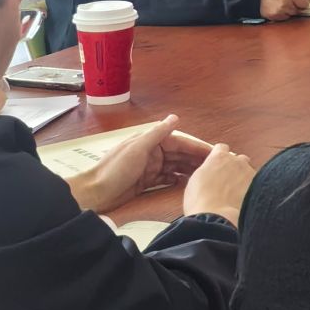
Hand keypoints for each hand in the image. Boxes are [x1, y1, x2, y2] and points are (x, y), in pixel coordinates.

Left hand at [69, 115, 213, 211]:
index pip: (180, 143)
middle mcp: (152, 153)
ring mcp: (149, 168)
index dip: (196, 148)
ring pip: (175, 167)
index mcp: (150, 142)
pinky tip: (187, 183)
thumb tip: (175, 117)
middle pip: (179, 155)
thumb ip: (157, 133)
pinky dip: (176, 180)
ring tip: (204, 176)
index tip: (213, 153)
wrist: (95, 193)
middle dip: (196, 160)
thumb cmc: (114, 169)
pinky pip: (166, 179)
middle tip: (214, 167)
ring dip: (188, 170)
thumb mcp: (137, 148)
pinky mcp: (146, 182)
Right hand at [183, 141, 254, 225]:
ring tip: (236, 193)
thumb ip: (206, 170)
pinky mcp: (258, 184)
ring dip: (243, 177)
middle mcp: (236, 160)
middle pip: (238, 158)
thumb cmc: (201, 201)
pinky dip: (251, 188)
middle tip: (227, 182)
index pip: (221, 148)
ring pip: (248, 170)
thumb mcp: (195, 181)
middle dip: (234, 167)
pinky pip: (256, 182)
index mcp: (218, 157)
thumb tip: (210, 171)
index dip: (219, 156)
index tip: (218, 165)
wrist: (217, 217)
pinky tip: (244, 198)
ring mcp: (249, 171)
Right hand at [260, 0, 309, 20]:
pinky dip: (283, 13)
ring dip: (291, 8)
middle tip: (293, 0)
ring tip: (281, 2)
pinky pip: (287, 17)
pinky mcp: (277, 14)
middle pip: (305, 4)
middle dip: (300, 3)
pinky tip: (276, 6)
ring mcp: (283, 5)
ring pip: (296, 11)